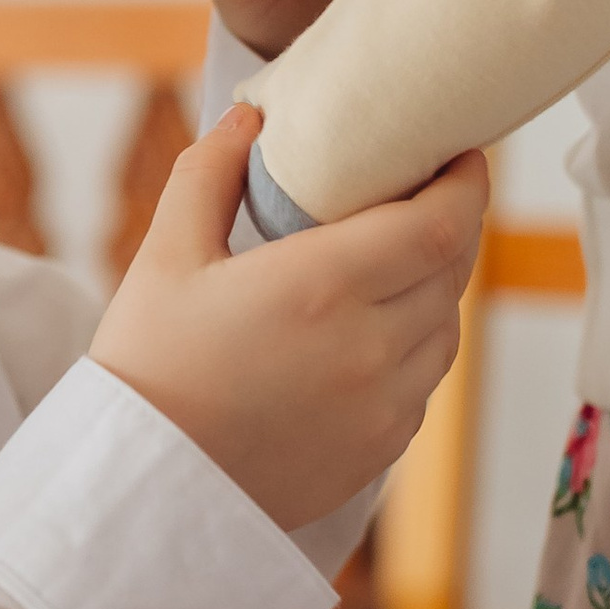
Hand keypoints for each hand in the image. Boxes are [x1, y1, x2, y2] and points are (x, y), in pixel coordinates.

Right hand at [92, 105, 486, 532]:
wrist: (142, 488)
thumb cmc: (147, 367)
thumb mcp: (165, 254)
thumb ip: (210, 174)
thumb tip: (250, 120)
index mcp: (322, 286)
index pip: (441, 225)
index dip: (467, 183)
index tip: (461, 155)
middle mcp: (369, 348)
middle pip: (452, 272)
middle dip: (448, 226)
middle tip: (422, 195)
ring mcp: (382, 407)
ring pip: (446, 330)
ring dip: (433, 289)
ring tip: (393, 265)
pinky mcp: (380, 451)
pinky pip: (424, 384)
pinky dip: (413, 348)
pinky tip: (367, 334)